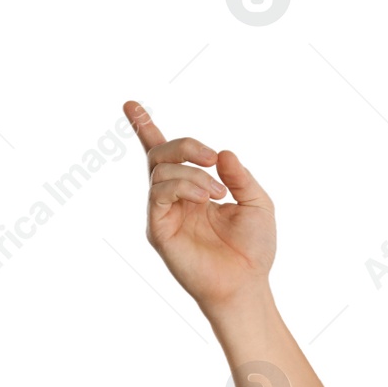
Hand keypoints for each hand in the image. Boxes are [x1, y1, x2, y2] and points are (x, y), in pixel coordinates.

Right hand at [123, 101, 275, 310]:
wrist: (246, 283)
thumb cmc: (253, 248)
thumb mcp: (257, 203)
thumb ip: (239, 176)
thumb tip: (222, 153)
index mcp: (194, 188)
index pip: (166, 154)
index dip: (146, 128)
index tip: (130, 104)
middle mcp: (174, 198)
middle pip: (160, 154)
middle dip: (184, 145)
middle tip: (210, 156)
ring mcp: (163, 213)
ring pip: (161, 172)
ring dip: (192, 173)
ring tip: (217, 192)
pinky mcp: (158, 229)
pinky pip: (159, 194)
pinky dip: (184, 187)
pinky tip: (206, 198)